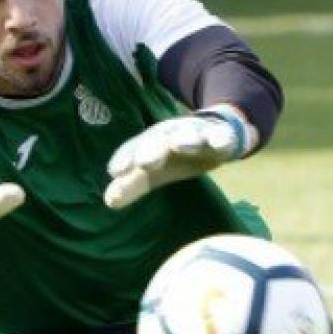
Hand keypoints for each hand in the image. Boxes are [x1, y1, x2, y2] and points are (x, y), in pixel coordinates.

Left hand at [104, 108, 250, 208]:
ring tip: (179, 145)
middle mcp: (171, 133)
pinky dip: (221, 138)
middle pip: (159, 139)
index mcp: (151, 141)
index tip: (115, 172)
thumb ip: (132, 184)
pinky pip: (223, 136)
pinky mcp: (222, 135)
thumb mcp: (154, 172)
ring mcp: (198, 132)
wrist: (215, 132)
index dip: (125, 158)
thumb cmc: (176, 156)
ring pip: (190, 134)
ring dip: (185, 138)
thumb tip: (109, 201)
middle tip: (144, 162)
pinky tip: (221, 144)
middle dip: (152, 149)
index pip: (134, 148)